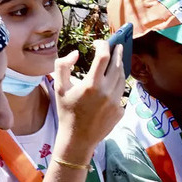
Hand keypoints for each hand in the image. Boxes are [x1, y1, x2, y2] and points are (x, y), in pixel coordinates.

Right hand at [52, 40, 126, 160]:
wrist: (78, 139)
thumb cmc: (66, 112)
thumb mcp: (59, 87)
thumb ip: (63, 65)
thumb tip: (76, 54)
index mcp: (92, 85)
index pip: (103, 56)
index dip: (103, 45)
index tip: (99, 42)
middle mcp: (107, 92)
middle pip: (117, 65)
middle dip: (117, 53)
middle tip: (118, 45)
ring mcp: (116, 102)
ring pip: (122, 78)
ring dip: (120, 67)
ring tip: (117, 60)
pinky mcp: (121, 110)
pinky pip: (121, 93)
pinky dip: (117, 85)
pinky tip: (112, 82)